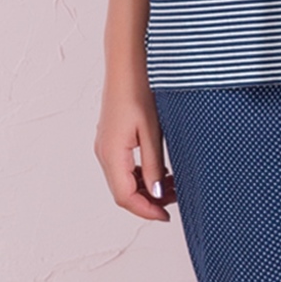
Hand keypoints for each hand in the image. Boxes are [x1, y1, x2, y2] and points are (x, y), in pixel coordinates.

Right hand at [95, 70, 175, 220]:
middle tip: (176, 201)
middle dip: (149, 201)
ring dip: (146, 188)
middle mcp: (104, 153)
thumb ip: (153, 166)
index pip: (125, 197)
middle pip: (123, 192)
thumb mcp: (152, 132)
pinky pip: (123, 167)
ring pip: (124, 181)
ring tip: (174, 184)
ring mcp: (106, 146)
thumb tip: (157, 194)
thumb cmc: (139, 92)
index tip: (167, 216)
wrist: (127, 64)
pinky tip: (161, 170)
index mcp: (112, 153)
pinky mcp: (111, 139)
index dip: (146, 211)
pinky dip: (141, 175)